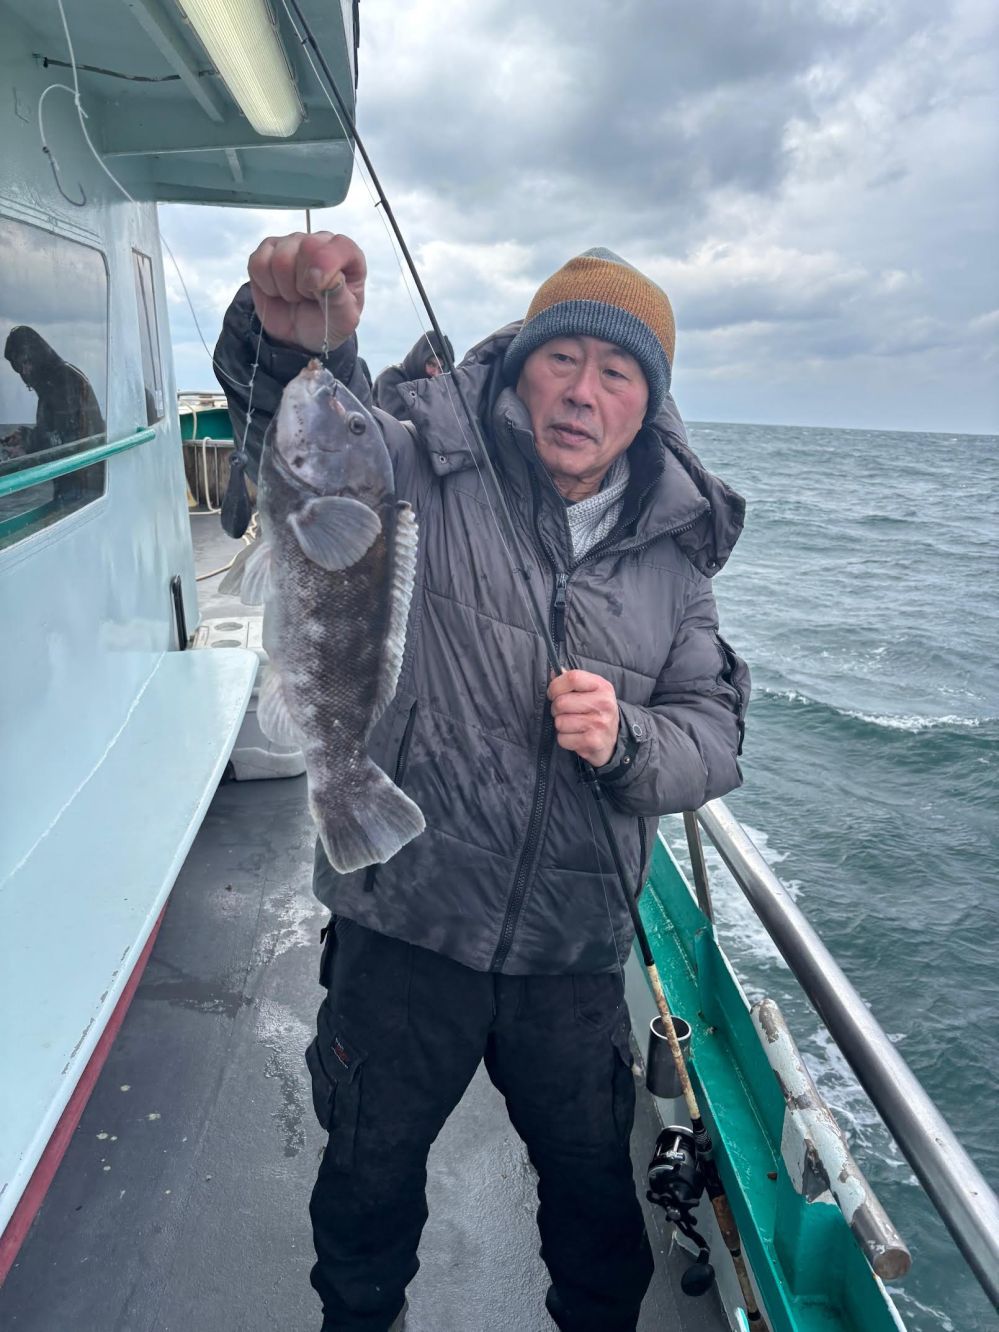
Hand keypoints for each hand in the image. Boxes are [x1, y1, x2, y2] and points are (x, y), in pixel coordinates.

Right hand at [247, 231, 365, 353]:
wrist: (300, 335)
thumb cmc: (327, 322)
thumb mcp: (343, 320)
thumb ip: (340, 299)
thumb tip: (331, 278)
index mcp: (347, 255)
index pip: (339, 246)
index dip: (326, 265)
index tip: (318, 288)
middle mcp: (319, 242)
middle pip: (306, 247)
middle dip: (305, 283)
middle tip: (309, 297)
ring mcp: (291, 244)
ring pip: (280, 258)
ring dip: (286, 288)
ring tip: (295, 296)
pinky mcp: (267, 251)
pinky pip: (258, 263)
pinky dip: (266, 285)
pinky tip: (277, 291)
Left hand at [548, 670, 619, 766]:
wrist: (613, 738)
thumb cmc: (596, 710)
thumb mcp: (591, 690)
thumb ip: (572, 681)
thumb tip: (552, 672)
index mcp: (602, 686)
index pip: (572, 678)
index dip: (556, 686)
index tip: (554, 693)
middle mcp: (603, 703)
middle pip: (561, 702)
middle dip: (556, 709)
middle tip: (565, 712)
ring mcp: (599, 723)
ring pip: (560, 722)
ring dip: (560, 725)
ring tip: (572, 725)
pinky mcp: (593, 741)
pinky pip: (562, 739)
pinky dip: (565, 739)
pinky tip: (576, 736)